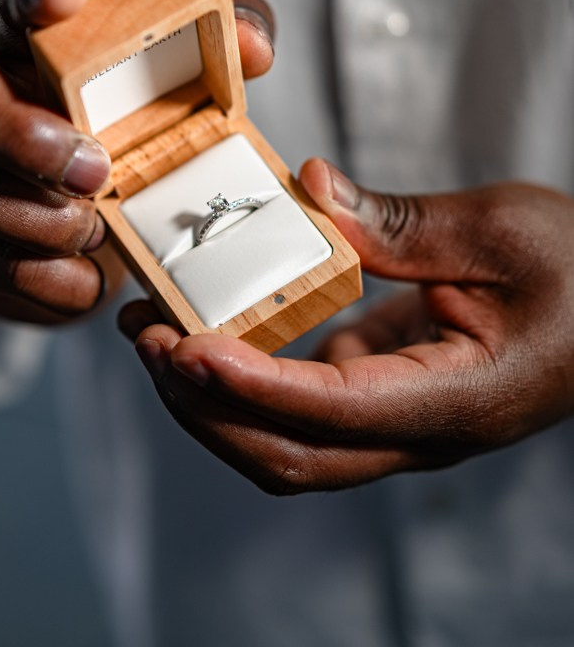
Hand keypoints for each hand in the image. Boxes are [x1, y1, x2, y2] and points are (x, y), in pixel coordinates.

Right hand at [0, 0, 274, 323]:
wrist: (85, 242)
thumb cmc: (129, 149)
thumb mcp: (181, 101)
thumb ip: (221, 60)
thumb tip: (253, 49)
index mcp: (36, 52)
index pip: (20, 2)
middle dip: (21, 132)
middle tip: (97, 169)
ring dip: (48, 219)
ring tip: (101, 230)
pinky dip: (53, 277)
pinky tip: (88, 272)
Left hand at [120, 161, 573, 492]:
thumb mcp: (500, 228)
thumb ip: (400, 224)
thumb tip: (307, 192)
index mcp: (459, 400)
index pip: (335, 412)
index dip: (253, 386)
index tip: (185, 348)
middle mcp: (421, 432)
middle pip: (290, 455)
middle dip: (205, 406)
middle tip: (146, 337)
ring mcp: (398, 421)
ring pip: (287, 444)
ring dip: (213, 399)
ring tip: (156, 333)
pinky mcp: (384, 395)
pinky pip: (301, 407)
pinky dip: (246, 378)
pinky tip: (215, 327)